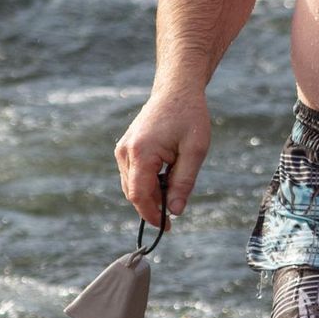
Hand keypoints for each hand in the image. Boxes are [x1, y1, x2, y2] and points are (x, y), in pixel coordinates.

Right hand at [116, 88, 210, 224]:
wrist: (176, 90)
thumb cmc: (189, 117)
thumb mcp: (195, 151)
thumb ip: (184, 182)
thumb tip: (175, 211)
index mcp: (141, 152)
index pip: (140, 196)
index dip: (152, 215)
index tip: (168, 227)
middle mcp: (125, 152)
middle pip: (135, 193)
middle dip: (154, 206)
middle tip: (176, 209)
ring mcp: (122, 150)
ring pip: (133, 186)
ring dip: (152, 194)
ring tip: (175, 184)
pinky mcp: (125, 148)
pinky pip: (133, 175)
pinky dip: (148, 182)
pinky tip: (167, 174)